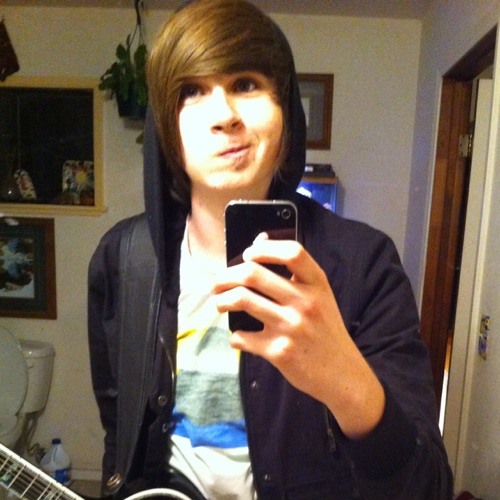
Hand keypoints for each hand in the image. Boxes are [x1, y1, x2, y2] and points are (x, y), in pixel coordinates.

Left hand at [213, 234, 384, 438]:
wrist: (342, 373)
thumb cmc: (326, 330)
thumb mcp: (320, 297)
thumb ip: (295, 275)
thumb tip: (259, 242)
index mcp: (317, 283)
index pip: (292, 252)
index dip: (264, 248)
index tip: (248, 254)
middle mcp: (305, 302)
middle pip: (254, 274)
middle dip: (226, 276)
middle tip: (217, 283)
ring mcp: (291, 327)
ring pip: (242, 300)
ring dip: (222, 300)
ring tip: (220, 303)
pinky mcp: (279, 352)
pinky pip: (242, 336)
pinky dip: (235, 336)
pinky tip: (239, 336)